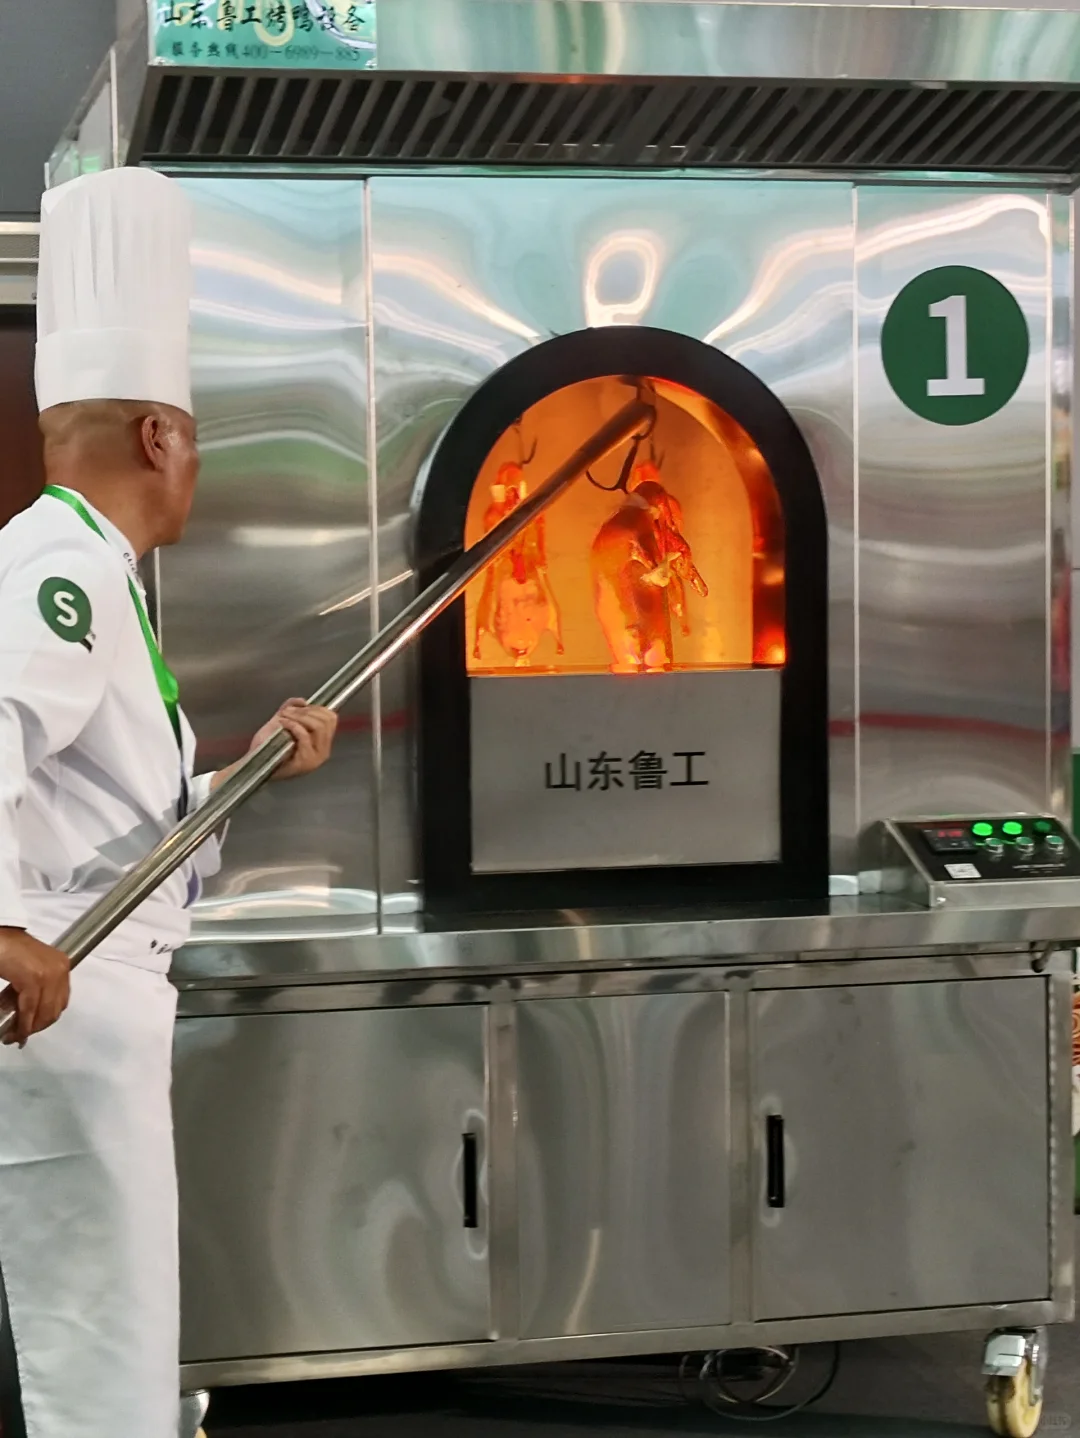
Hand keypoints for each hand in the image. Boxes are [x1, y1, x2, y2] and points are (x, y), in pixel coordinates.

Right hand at [0, 928, 70, 1045]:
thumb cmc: (8, 950)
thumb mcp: (30, 969)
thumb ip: (36, 988)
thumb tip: (31, 1016)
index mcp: (62, 965)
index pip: (60, 1001)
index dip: (46, 1019)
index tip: (31, 1029)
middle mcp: (60, 969)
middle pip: (55, 1010)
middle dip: (37, 1027)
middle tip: (19, 1036)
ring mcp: (48, 974)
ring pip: (44, 1013)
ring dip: (28, 1029)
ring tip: (13, 1036)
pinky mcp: (34, 979)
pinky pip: (30, 1009)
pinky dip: (22, 1024)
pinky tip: (14, 1030)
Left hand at [251, 698, 337, 781]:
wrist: (255, 762)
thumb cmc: (268, 745)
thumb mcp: (283, 722)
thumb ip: (292, 709)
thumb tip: (303, 701)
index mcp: (322, 742)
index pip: (332, 719)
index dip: (317, 708)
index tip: (301, 706)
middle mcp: (324, 751)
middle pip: (326, 721)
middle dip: (306, 711)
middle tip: (288, 711)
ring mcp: (316, 758)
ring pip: (318, 727)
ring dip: (300, 717)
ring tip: (284, 716)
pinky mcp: (305, 762)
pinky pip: (304, 736)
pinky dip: (293, 725)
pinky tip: (282, 722)